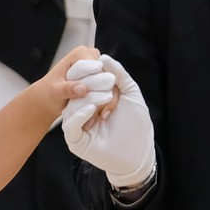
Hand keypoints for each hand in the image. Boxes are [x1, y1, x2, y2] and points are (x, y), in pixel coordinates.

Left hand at [28, 45, 107, 118]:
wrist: (48, 100)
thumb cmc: (48, 93)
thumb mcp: (55, 92)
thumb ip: (67, 89)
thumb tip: (82, 89)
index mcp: (80, 53)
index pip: (96, 66)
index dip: (95, 81)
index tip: (90, 96)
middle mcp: (92, 58)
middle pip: (107, 75)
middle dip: (103, 93)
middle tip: (96, 109)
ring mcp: (99, 70)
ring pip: (112, 85)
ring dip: (106, 101)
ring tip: (100, 116)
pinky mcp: (102, 81)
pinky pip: (111, 92)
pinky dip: (107, 104)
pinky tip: (101, 116)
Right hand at [61, 54, 153, 187]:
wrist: (139, 153)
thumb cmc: (135, 125)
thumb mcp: (130, 93)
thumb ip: (119, 74)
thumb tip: (103, 57)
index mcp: (92, 97)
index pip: (85, 79)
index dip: (92, 72)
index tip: (101, 67)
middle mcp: (82, 109)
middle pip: (78, 91)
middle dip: (93, 85)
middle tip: (109, 86)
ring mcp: (78, 124)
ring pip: (73, 106)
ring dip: (90, 98)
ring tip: (106, 98)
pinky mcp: (76, 139)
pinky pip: (70, 124)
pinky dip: (79, 114)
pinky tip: (92, 109)